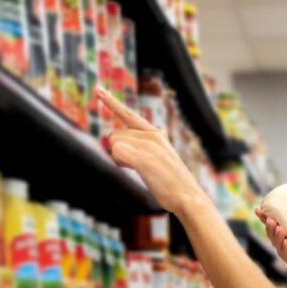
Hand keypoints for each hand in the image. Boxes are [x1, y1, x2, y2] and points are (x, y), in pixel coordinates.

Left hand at [96, 86, 201, 215]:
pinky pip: (117, 152)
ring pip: (114, 143)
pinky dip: (121, 161)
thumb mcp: (157, 161)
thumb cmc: (171, 184)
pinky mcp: (144, 157)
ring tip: (143, 170)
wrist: (188, 197)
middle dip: (118, 151)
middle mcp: (153, 135)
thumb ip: (139, 150)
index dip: (112, 103)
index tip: (98, 89)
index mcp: (157, 134)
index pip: (129, 115)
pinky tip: (136, 169)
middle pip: (115, 135)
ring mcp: (149, 145)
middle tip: (139, 166)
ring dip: (120, 159)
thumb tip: (115, 147)